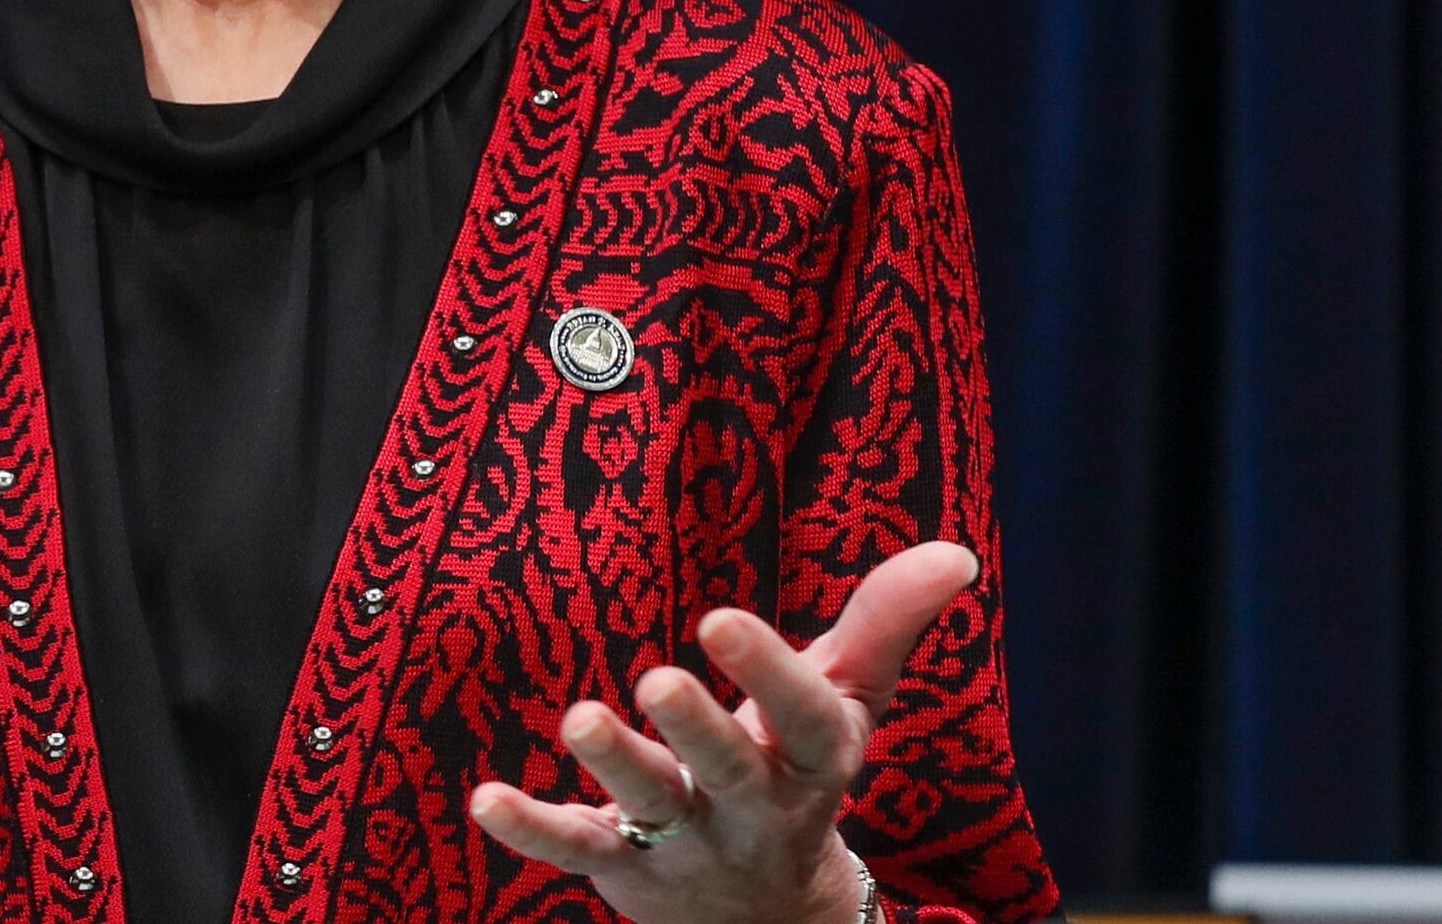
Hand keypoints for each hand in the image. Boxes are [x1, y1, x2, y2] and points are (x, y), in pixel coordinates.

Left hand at [467, 540, 976, 923]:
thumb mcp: (844, 702)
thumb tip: (957, 552)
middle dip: (700, 729)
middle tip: (656, 680)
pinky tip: (484, 801)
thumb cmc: (797, 768)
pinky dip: (531, 829)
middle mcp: (752, 805)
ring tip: (578, 718)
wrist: (767, 915)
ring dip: (616, 765)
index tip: (722, 618)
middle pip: (730, 769)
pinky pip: (575, 849)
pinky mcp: (621, 865)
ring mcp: (685, 841)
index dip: (771, 673)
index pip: (805, 717)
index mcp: (810, 759)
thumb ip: (886, 624)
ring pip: (652, 806)